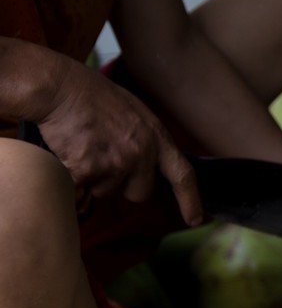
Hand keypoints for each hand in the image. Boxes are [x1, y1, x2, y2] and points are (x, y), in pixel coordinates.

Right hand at [36, 57, 202, 225]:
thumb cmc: (93, 97)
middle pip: (139, 193)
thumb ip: (147, 142)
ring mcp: (116, 162)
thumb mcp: (135, 114)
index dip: (190, 200)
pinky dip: (74, 176)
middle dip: (123, 184)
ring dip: (95, 179)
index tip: (195, 219)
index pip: (183, 175)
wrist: (61, 87)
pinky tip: (71, 151)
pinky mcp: (90, 169)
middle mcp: (142, 153)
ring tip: (86, 147)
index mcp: (157, 138)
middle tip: (105, 157)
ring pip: (107, 192)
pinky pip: (83, 187)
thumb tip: (151, 167)